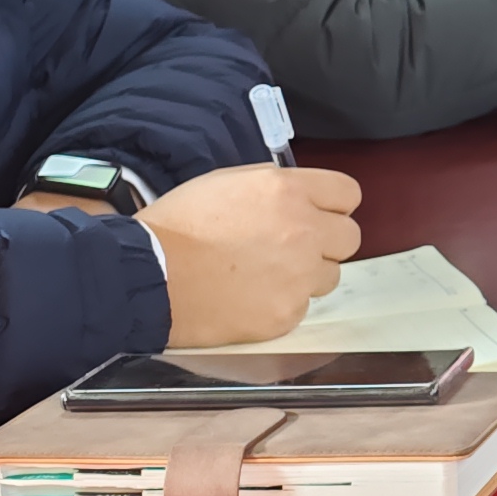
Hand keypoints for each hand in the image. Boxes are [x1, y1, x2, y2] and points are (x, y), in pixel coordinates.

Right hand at [147, 164, 363, 346]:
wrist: (147, 276)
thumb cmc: (178, 226)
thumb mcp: (228, 181)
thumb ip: (276, 186)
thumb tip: (303, 195)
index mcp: (288, 191)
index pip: (348, 193)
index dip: (333, 205)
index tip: (320, 214)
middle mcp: (303, 231)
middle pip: (350, 237)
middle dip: (326, 241)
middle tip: (291, 248)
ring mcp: (297, 276)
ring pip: (330, 276)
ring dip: (306, 275)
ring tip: (262, 274)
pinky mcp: (285, 313)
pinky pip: (302, 307)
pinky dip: (281, 304)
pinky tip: (248, 297)